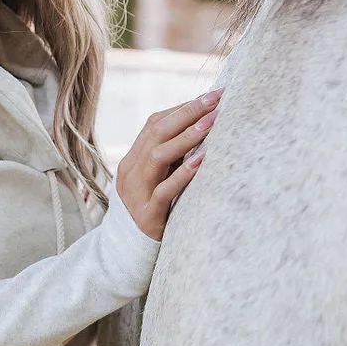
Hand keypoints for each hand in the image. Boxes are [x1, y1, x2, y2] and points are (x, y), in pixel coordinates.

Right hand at [115, 89, 221, 239]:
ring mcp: (136, 192)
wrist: (130, 249)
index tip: (211, 96)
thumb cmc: (155, 208)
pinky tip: (202, 161)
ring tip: (212, 122)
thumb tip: (206, 124)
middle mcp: (131, 171)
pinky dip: (183, 174)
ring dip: (187, 137)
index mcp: (134, 158)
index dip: (182, 108)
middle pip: (157, 133)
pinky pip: (163, 191)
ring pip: (158, 156)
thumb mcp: (159, 177)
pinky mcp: (147, 214)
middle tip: (216, 99)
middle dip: (188, 113)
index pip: (155, 124)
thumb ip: (173, 156)